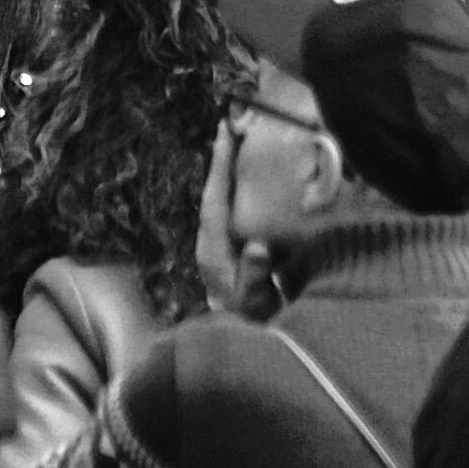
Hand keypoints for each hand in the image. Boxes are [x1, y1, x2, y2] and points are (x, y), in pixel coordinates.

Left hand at [196, 131, 274, 317]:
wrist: (243, 342)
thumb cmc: (251, 320)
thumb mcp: (255, 302)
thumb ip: (254, 276)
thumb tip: (257, 247)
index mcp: (213, 250)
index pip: (214, 200)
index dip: (220, 167)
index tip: (224, 133)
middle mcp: (211, 242)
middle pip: (215, 192)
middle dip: (222, 160)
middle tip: (232, 125)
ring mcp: (219, 244)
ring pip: (223, 198)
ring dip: (231, 171)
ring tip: (241, 139)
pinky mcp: (230, 247)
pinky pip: (234, 208)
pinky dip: (240, 188)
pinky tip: (253, 174)